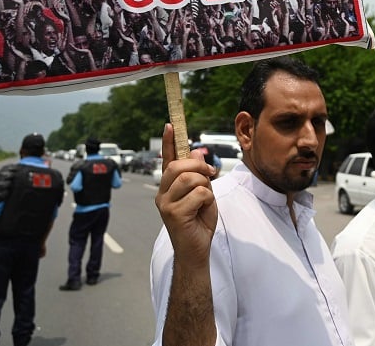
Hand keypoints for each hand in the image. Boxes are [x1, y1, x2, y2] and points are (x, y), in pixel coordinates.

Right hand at [155, 123, 218, 262]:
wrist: (197, 249)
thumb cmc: (199, 221)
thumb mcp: (203, 193)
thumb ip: (198, 174)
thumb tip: (195, 152)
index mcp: (169, 186)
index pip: (167, 159)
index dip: (169, 142)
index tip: (170, 125)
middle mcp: (162, 193)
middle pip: (179, 166)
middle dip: (199, 166)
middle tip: (211, 174)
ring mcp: (165, 203)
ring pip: (190, 178)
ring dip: (205, 186)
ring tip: (205, 199)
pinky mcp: (173, 213)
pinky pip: (199, 194)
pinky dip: (208, 200)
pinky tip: (203, 210)